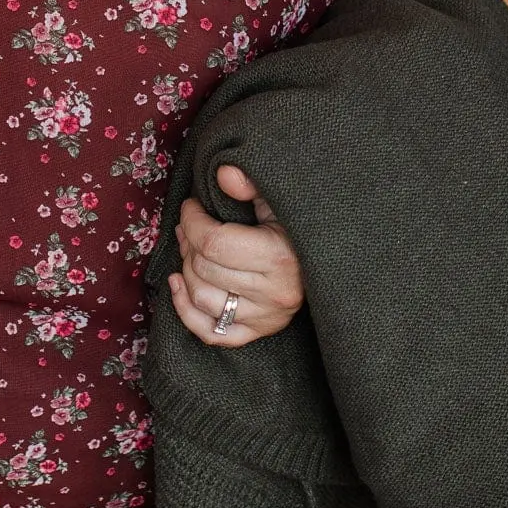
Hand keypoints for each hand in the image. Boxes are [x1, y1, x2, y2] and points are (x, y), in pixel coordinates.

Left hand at [167, 164, 304, 346]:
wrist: (329, 262)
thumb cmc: (299, 228)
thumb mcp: (281, 201)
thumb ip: (251, 186)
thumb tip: (223, 173)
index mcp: (279, 257)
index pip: (213, 243)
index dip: (192, 221)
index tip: (191, 207)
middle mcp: (273, 293)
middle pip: (205, 269)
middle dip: (189, 242)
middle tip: (190, 226)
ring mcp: (265, 317)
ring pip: (202, 298)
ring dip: (186, 271)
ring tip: (190, 250)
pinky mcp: (259, 332)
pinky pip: (211, 333)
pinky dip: (186, 311)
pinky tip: (178, 285)